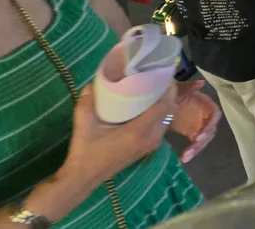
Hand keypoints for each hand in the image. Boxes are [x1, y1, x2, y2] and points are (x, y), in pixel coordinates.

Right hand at [59, 83, 177, 185]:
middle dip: (167, 95)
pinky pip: (162, 127)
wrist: (84, 178)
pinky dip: (160, 115)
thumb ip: (87, 102)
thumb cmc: (85, 151)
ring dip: (165, 105)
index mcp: (138, 131)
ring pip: (167, 120)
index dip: (167, 90)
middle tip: (156, 80)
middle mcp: (150, 138)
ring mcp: (151, 145)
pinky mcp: (148, 149)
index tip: (161, 75)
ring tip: (152, 90)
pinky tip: (147, 107)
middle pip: (170, 112)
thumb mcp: (84, 124)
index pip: (165, 107)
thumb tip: (92, 83)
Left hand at [170, 81, 219, 162]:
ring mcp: (199, 125)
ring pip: (203, 139)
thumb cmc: (170, 94)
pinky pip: (195, 144)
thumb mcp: (177, 89)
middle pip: (210, 130)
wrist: (159, 103)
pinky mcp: (192, 133)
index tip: (198, 136)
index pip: (215, 115)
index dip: (209, 126)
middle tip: (190, 151)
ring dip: (196, 149)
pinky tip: (183, 157)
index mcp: (204, 104)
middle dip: (201, 142)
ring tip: (185, 157)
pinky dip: (191, 151)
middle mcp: (205, 115)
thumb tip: (201, 83)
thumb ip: (188, 87)